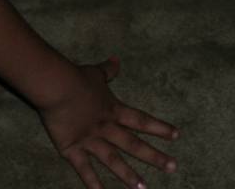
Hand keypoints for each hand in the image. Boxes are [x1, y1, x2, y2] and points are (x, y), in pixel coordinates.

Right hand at [40, 57, 178, 188]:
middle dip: (154, 156)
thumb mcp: (96, 73)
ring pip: (114, 160)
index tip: (177, 136)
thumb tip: (117, 59)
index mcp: (113, 110)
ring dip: (129, 175)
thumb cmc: (76, 77)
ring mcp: (91, 140)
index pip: (141, 120)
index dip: (159, 128)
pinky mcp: (72, 149)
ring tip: (143, 188)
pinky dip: (92, 183)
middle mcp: (106, 127)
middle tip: (172, 167)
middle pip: (133, 144)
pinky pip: (84, 169)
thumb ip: (108, 70)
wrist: (57, 86)